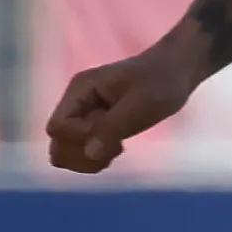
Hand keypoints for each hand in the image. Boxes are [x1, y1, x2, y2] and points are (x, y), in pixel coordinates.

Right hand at [45, 35, 203, 174]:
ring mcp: (83, 116)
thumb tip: (89, 153)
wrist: (175, 72)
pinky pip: (80, 154)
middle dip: (83, 154)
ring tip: (116, 148)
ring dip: (89, 160)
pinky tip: (117, 149)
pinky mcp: (93, 127)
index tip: (112, 130)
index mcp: (80, 89)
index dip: (81, 138)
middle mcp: (76, 103)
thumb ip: (113, 126)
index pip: (58, 127)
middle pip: (57, 142)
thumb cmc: (161, 82)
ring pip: (64, 152)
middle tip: (115, 145)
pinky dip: (95, 160)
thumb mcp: (142, 103)